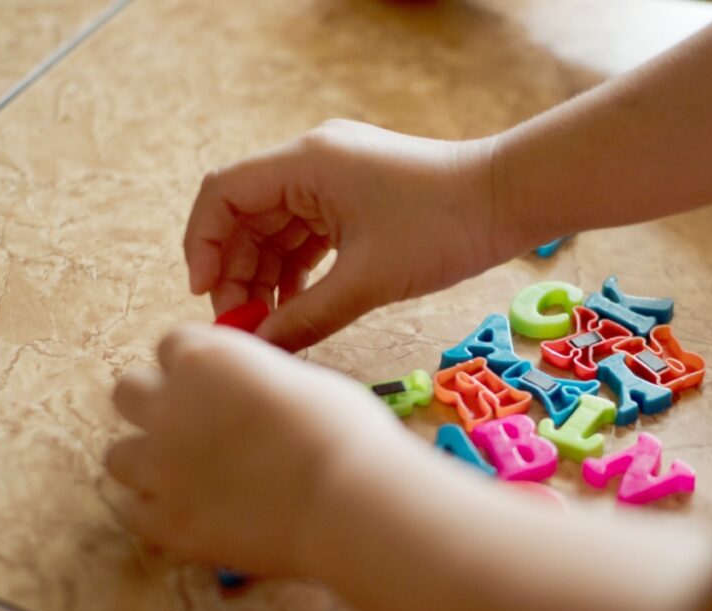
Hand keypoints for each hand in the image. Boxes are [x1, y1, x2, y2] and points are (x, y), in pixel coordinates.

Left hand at [105, 323, 407, 574]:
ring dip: (149, 459)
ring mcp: (161, 468)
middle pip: (128, 391)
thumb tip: (251, 390)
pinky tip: (197, 511)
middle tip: (195, 422)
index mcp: (204, 359)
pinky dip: (161, 511)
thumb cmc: (342, 431)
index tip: (218, 380)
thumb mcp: (302, 379)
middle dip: (156, 401)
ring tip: (189, 473)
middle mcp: (169, 406)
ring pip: (118, 455)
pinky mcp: (167, 522)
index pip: (171, 344)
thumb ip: (258, 377)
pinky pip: (137, 512)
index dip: (196, 362)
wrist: (347, 500)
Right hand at [184, 120, 507, 351]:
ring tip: (268, 325)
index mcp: (305, 163)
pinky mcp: (355, 197)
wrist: (507, 201)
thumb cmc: (442, 229)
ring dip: (267, 275)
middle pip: (246, 214)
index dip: (204, 243)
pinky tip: (295, 308)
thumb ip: (307, 315)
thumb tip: (261, 347)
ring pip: (276, 228)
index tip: (206, 294)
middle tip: (242, 324)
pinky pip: (308, 233)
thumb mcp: (368, 279)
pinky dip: (297, 269)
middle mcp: (312, 162)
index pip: (222, 193)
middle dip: (237, 269)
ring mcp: (335, 178)